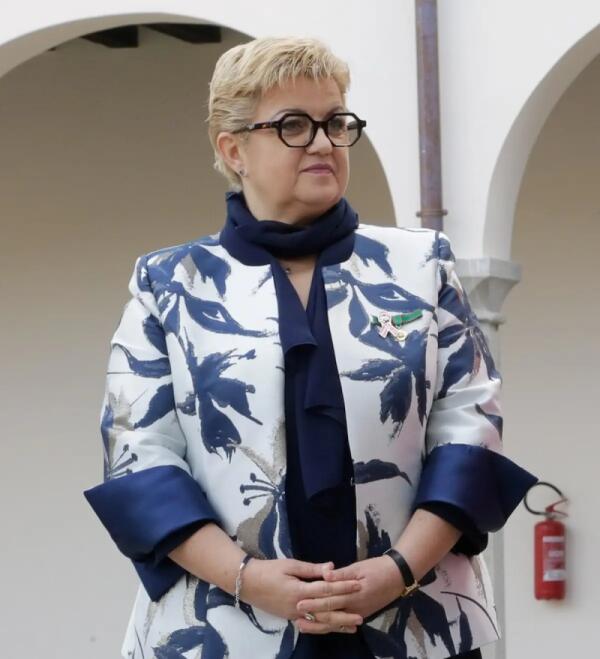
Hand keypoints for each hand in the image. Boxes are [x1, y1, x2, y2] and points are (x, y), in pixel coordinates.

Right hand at [241, 558, 363, 631]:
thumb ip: (312, 569)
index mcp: (299, 591)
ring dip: (337, 624)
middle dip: (345, 611)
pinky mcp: (291, 618)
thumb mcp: (290, 565)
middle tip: (362, 614)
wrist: (248, 583)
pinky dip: (324, 627)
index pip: (327, 590)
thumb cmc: (269, 570)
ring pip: (320, 622)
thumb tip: (332, 568)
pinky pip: (311, 625)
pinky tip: (333, 627)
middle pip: (326, 611)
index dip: (343, 587)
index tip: (358, 584)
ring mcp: (294, 615)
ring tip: (353, 626)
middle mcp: (299, 607)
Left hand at [296, 556, 404, 624]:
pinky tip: (321, 626)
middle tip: (297, 617)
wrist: (397, 577)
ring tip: (303, 625)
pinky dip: (331, 626)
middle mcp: (355, 607)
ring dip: (319, 625)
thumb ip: (341, 574)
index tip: (299, 602)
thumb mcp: (359, 567)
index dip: (314, 602)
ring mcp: (358, 613)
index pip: (330, 600)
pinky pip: (343, 623)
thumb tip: (325, 575)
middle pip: (330, 614)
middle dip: (313, 615)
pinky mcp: (361, 614)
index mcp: (353, 594)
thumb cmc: (377, 568)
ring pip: (335, 622)